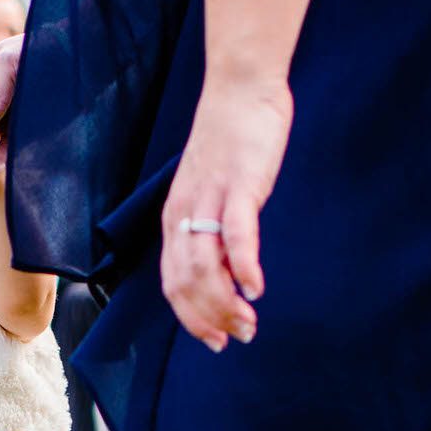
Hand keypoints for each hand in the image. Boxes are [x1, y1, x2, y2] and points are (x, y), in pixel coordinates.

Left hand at [159, 73, 288, 351]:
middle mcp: (183, 214)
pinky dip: (244, 267)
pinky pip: (237, 236)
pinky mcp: (238, 186)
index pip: (174, 284)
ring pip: (207, 268)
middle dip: (211, 320)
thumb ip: (215, 230)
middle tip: (238, 338)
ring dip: (226, 304)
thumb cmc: (232, 143)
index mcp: (174, 219)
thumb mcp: (214, 193)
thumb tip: (230, 271)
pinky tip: (256, 289)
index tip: (215, 341)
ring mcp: (209, 200)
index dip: (192, 319)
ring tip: (249, 323)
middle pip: (187, 283)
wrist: (241, 90)